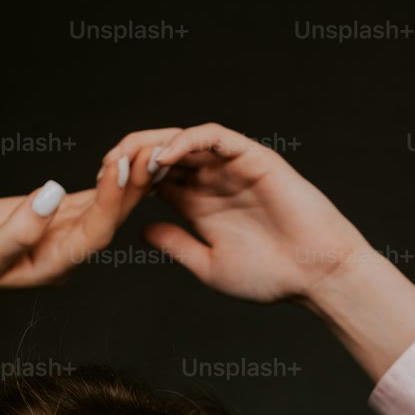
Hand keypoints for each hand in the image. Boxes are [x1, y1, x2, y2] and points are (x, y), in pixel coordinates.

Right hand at [0, 129, 183, 306]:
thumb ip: (17, 230)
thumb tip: (51, 194)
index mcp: (54, 264)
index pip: (93, 232)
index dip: (110, 200)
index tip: (119, 167)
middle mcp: (66, 250)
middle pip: (109, 218)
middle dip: (133, 185)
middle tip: (155, 152)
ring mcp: (62, 232)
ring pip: (103, 204)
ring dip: (128, 178)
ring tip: (151, 149)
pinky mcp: (53, 215)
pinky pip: (88, 196)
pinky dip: (107, 177)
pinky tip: (128, 158)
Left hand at [100, 123, 372, 304]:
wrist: (314, 275)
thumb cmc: (270, 277)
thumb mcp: (207, 265)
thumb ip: (175, 244)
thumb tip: (139, 231)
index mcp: (198, 204)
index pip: (153, 179)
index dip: (125, 180)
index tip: (100, 191)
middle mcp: (211, 180)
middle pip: (161, 153)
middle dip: (129, 156)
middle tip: (104, 168)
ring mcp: (230, 166)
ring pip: (182, 139)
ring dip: (152, 145)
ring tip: (129, 161)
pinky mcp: (251, 157)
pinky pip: (214, 137)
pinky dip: (186, 140)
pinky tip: (164, 156)